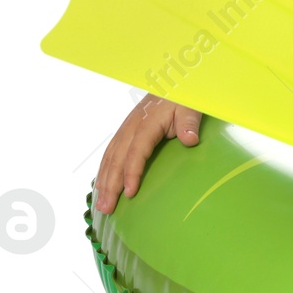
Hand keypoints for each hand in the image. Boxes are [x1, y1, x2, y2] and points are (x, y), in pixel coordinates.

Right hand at [94, 94, 202, 213]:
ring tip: (101, 204)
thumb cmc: (182, 99)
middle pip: (117, 159)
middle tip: (107, 209)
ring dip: (104, 182)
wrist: (173, 84)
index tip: (130, 192)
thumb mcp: (190, 107)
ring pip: (110, 158)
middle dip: (110, 185)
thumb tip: (190, 139)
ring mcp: (126, 130)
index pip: (136, 152)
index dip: (131, 172)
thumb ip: (189, 122)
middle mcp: (131, 128)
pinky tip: (102, 186)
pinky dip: (104, 171)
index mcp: (146, 123)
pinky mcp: (125, 133)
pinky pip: (111, 154)